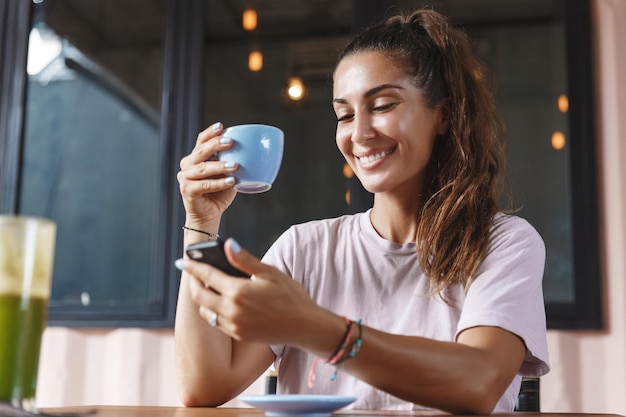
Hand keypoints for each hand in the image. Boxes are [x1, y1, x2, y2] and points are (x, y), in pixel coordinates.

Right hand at [177, 122, 237, 226]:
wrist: (209, 214)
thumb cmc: (219, 193)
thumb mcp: (227, 174)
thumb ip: (231, 162)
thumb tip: (251, 152)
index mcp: (195, 157)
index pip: (201, 141)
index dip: (210, 133)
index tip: (221, 126)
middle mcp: (187, 165)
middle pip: (201, 151)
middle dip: (215, 145)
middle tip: (230, 142)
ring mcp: (185, 178)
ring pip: (203, 168)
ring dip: (220, 166)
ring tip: (235, 166)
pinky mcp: (187, 191)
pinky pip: (205, 185)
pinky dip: (219, 183)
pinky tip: (231, 181)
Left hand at [183, 239, 322, 346]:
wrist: (304, 326)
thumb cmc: (291, 296)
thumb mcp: (270, 273)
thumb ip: (245, 260)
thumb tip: (228, 244)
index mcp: (238, 291)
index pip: (207, 275)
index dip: (193, 266)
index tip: (183, 260)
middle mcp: (231, 310)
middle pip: (199, 295)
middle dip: (193, 282)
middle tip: (193, 273)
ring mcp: (234, 325)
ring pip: (206, 311)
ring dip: (202, 299)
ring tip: (207, 288)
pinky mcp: (238, 335)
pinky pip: (216, 323)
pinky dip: (213, 311)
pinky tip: (221, 303)